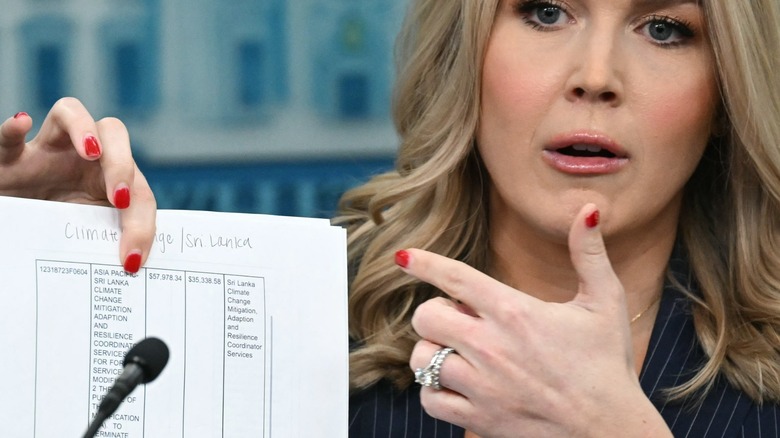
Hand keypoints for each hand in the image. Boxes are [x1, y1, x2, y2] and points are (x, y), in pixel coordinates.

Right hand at [0, 98, 155, 271]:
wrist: (21, 231)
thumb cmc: (61, 231)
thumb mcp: (90, 236)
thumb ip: (110, 241)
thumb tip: (134, 267)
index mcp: (111, 177)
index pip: (138, 187)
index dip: (142, 222)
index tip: (133, 257)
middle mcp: (83, 157)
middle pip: (114, 133)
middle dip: (123, 164)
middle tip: (120, 201)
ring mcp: (47, 151)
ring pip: (71, 111)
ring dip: (84, 128)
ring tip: (91, 153)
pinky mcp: (11, 160)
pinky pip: (10, 138)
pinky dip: (13, 129)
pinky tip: (21, 123)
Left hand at [403, 204, 670, 436]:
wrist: (610, 433)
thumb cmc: (607, 366)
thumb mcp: (605, 303)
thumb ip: (589, 254)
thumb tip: (589, 209)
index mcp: (515, 312)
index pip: (455, 277)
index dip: (423, 263)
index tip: (402, 256)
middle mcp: (491, 347)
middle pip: (425, 317)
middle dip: (435, 314)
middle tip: (460, 320)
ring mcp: (481, 386)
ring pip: (421, 358)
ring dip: (433, 352)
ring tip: (459, 353)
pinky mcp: (477, 418)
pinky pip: (429, 399)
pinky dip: (434, 390)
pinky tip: (456, 384)